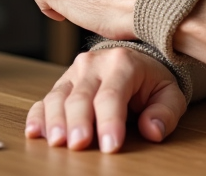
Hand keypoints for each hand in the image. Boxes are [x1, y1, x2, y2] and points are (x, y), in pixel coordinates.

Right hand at [25, 45, 186, 151]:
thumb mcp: (169, 93)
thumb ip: (165, 112)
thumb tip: (152, 130)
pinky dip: (38, 116)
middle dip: (79, 123)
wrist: (136, 60)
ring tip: (56, 142)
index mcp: (123, 63)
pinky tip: (35, 133)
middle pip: (81, 97)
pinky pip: (44, 100)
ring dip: (55, 121)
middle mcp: (95, 63)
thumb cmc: (152, 81)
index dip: (110, 121)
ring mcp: (74, 72)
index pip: (112, 95)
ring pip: (58, 97)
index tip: (111, 145)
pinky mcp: (62, 84)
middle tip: (79, 145)